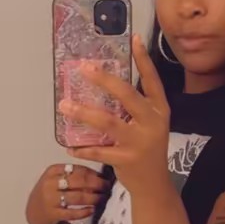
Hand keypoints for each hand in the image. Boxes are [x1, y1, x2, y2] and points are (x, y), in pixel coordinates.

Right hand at [25, 163, 110, 223]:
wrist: (35, 213)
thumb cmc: (51, 192)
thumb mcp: (57, 178)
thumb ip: (74, 175)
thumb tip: (100, 175)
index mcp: (53, 171)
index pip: (78, 169)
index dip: (94, 173)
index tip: (104, 177)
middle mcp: (50, 183)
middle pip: (79, 181)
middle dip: (97, 184)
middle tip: (106, 187)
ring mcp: (50, 199)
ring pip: (78, 197)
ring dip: (93, 198)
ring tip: (102, 198)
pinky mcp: (52, 214)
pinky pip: (73, 213)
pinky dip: (85, 211)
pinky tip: (92, 210)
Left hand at [58, 34, 170, 195]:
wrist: (155, 185)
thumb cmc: (147, 149)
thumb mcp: (149, 125)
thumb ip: (133, 108)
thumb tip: (103, 84)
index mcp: (160, 110)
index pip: (152, 80)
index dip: (143, 60)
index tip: (133, 38)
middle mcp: (153, 123)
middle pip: (128, 96)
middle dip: (105, 80)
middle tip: (84, 69)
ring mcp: (140, 142)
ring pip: (108, 122)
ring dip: (84, 113)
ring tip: (65, 105)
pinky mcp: (126, 160)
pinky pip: (99, 151)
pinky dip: (82, 148)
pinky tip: (70, 145)